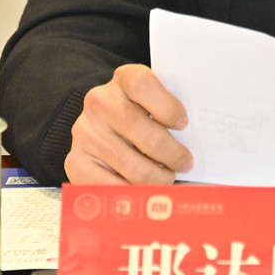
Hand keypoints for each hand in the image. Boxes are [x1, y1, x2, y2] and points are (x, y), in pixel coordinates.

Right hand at [68, 63, 192, 185]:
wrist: (98, 126)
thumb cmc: (139, 113)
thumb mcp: (154, 101)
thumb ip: (170, 111)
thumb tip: (198, 140)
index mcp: (124, 80)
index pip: (143, 86)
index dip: (168, 107)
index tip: (183, 125)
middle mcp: (100, 103)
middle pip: (149, 137)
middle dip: (174, 157)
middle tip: (185, 164)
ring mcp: (85, 133)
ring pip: (136, 167)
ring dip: (160, 178)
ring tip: (167, 177)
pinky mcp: (76, 162)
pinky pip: (114, 188)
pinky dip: (136, 194)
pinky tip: (145, 190)